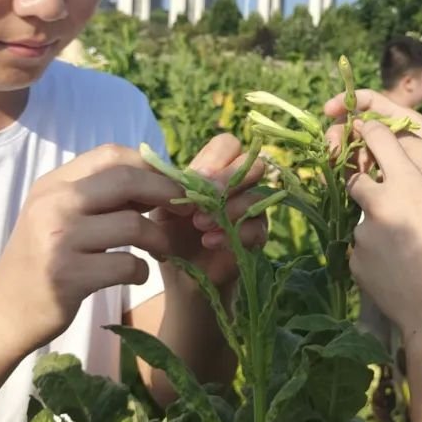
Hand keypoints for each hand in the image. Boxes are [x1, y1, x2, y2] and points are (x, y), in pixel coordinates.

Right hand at [0, 144, 196, 353]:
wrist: (2, 312)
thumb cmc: (43, 260)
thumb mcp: (60, 215)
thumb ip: (99, 196)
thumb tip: (160, 180)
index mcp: (54, 184)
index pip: (111, 155)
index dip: (150, 167)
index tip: (171, 184)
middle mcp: (54, 205)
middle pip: (127, 181)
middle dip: (166, 193)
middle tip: (185, 210)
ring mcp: (59, 240)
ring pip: (134, 226)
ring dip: (159, 240)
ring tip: (160, 250)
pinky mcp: (68, 276)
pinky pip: (128, 265)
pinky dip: (142, 271)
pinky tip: (136, 276)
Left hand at [161, 133, 266, 293]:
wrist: (181, 277)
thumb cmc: (170, 237)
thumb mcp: (163, 208)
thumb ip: (174, 187)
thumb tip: (182, 175)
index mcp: (215, 173)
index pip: (228, 145)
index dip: (215, 158)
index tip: (195, 178)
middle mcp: (239, 187)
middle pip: (252, 164)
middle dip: (227, 180)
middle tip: (201, 201)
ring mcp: (252, 211)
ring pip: (257, 196)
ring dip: (228, 208)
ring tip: (200, 225)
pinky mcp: (258, 237)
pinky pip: (257, 227)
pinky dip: (232, 233)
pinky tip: (210, 242)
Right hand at [323, 89, 421, 213]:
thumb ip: (391, 138)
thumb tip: (358, 125)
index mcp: (405, 123)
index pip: (370, 102)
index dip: (348, 102)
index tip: (328, 111)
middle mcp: (392, 137)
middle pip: (356, 125)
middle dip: (339, 132)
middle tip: (331, 149)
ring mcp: (385, 159)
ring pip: (353, 148)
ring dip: (339, 153)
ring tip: (333, 165)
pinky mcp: (379, 180)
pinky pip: (357, 169)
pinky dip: (345, 171)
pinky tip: (338, 179)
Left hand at [348, 120, 421, 348]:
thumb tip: (420, 182)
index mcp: (407, 183)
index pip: (378, 139)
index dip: (372, 132)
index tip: (368, 131)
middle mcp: (378, 204)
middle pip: (357, 179)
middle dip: (369, 185)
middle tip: (392, 204)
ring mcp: (363, 236)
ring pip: (363, 221)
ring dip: (378, 228)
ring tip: (405, 252)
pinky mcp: (356, 264)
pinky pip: (362, 252)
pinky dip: (375, 256)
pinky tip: (398, 272)